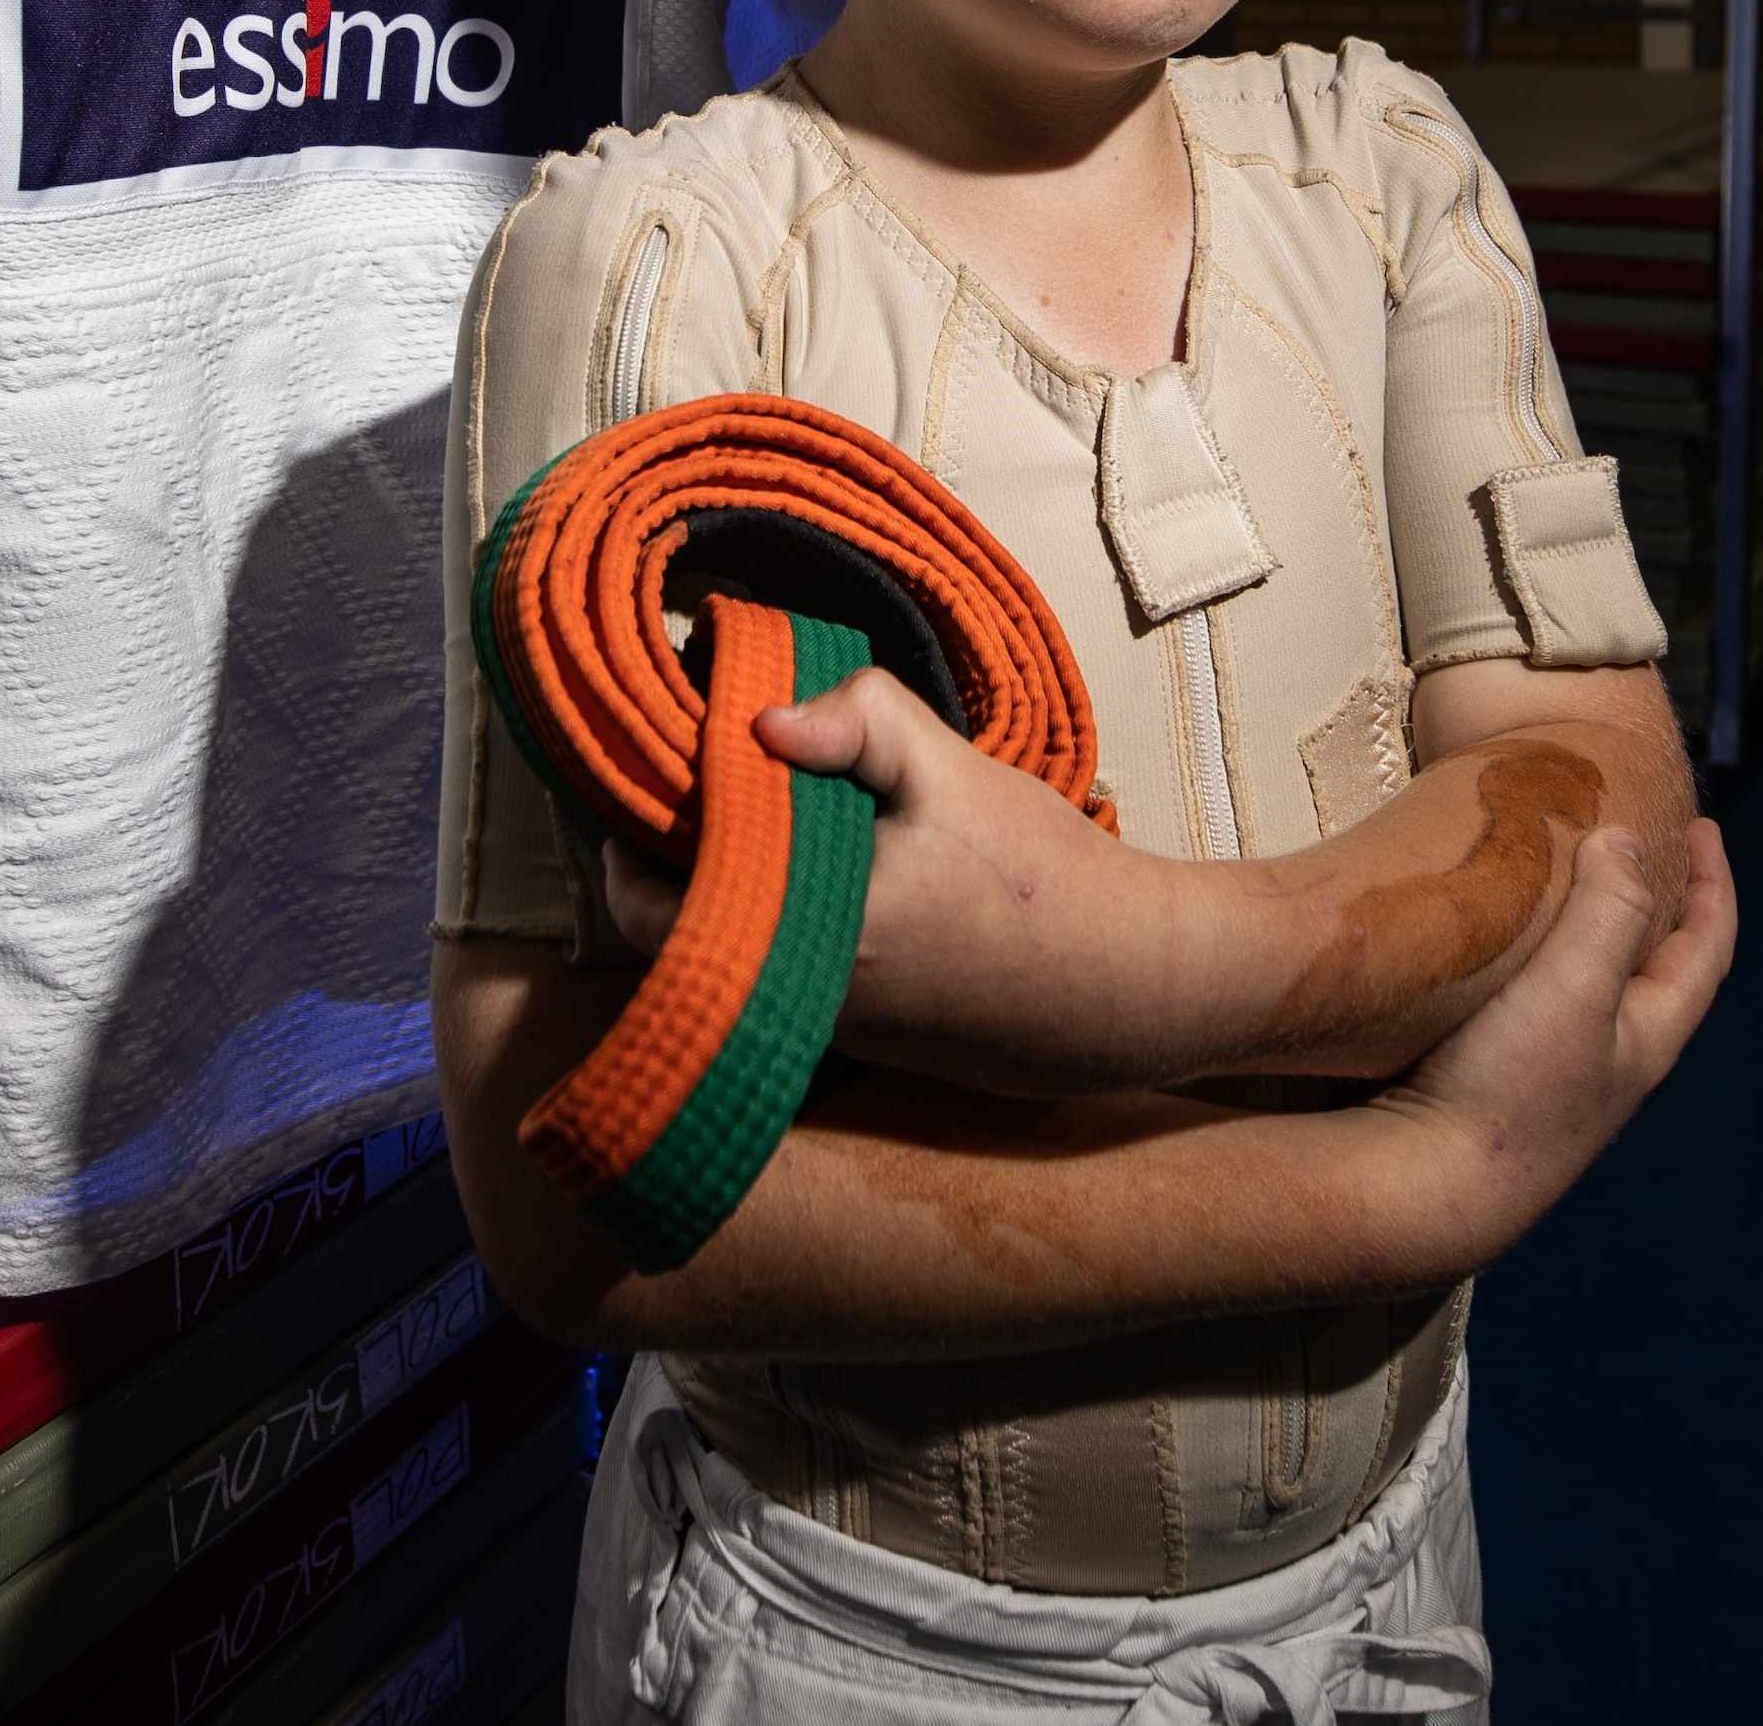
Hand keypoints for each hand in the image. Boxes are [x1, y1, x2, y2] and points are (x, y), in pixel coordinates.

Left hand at [599, 665, 1187, 1098]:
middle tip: (708, 784)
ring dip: (734, 891)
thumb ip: (859, 725)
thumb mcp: (955, 776)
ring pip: (731, 953)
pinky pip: (782, 976)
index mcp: (802, 932)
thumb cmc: (1046, 883)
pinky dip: (781, 924)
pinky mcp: (866, 1043)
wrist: (1132, 989)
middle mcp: (798, 999)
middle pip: (678, 931)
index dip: (630, 836)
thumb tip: (757, 719)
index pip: (642, 907)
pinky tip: (829, 869)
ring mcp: (829, 1031)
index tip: (652, 773)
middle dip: (681, 858)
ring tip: (768, 817)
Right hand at [1361, 815, 1736, 1273]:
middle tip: (1631, 843)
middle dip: (1652, 903)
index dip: (1713, 884)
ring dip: (1586, 929)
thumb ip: (1609, 912)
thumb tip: (1627, 839)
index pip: (1707, 949)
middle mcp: (1610, 1061)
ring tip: (1559, 878)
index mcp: (1648, 1038)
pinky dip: (1532, 957)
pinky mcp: (1496, 1083)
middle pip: (1654, 969)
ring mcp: (1554, 1078)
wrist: (1426, 1190)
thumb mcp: (1575, 990)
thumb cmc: (1509, 1091)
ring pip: (1590, 987)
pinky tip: (1493, 944)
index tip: (1703, 827)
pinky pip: (1534, 1003)